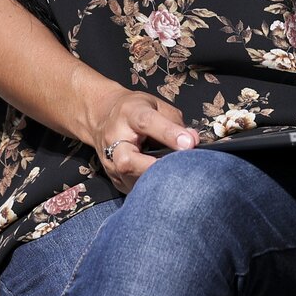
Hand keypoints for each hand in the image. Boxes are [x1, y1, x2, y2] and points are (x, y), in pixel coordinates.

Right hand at [82, 87, 196, 192]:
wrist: (104, 118)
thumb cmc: (137, 111)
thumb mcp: (157, 106)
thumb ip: (175, 122)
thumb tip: (192, 141)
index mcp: (129, 114)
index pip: (147, 123)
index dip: (169, 134)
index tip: (189, 144)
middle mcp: (115, 139)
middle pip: (127, 160)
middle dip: (153, 168)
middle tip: (177, 169)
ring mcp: (110, 162)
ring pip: (129, 179)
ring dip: (155, 181)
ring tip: (176, 178)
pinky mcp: (114, 179)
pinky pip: (132, 189)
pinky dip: (150, 188)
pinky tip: (165, 185)